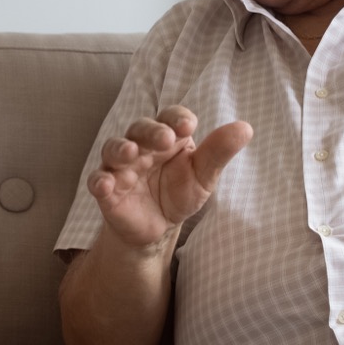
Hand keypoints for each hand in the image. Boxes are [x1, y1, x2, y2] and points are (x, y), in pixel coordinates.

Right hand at [86, 105, 251, 247]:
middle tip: (165, 139)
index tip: (188, 125)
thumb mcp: (203, 175)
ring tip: (131, 153)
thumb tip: (246, 128)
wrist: (157, 227)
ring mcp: (121, 166)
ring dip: (120, 148)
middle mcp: (141, 145)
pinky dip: (99, 181)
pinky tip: (105, 184)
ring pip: (114, 148)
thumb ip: (219, 152)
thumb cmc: (180, 192)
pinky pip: (98, 180)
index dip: (177, 118)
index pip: (170, 117)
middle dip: (151, 131)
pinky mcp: (107, 189)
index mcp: (167, 136)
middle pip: (140, 128)